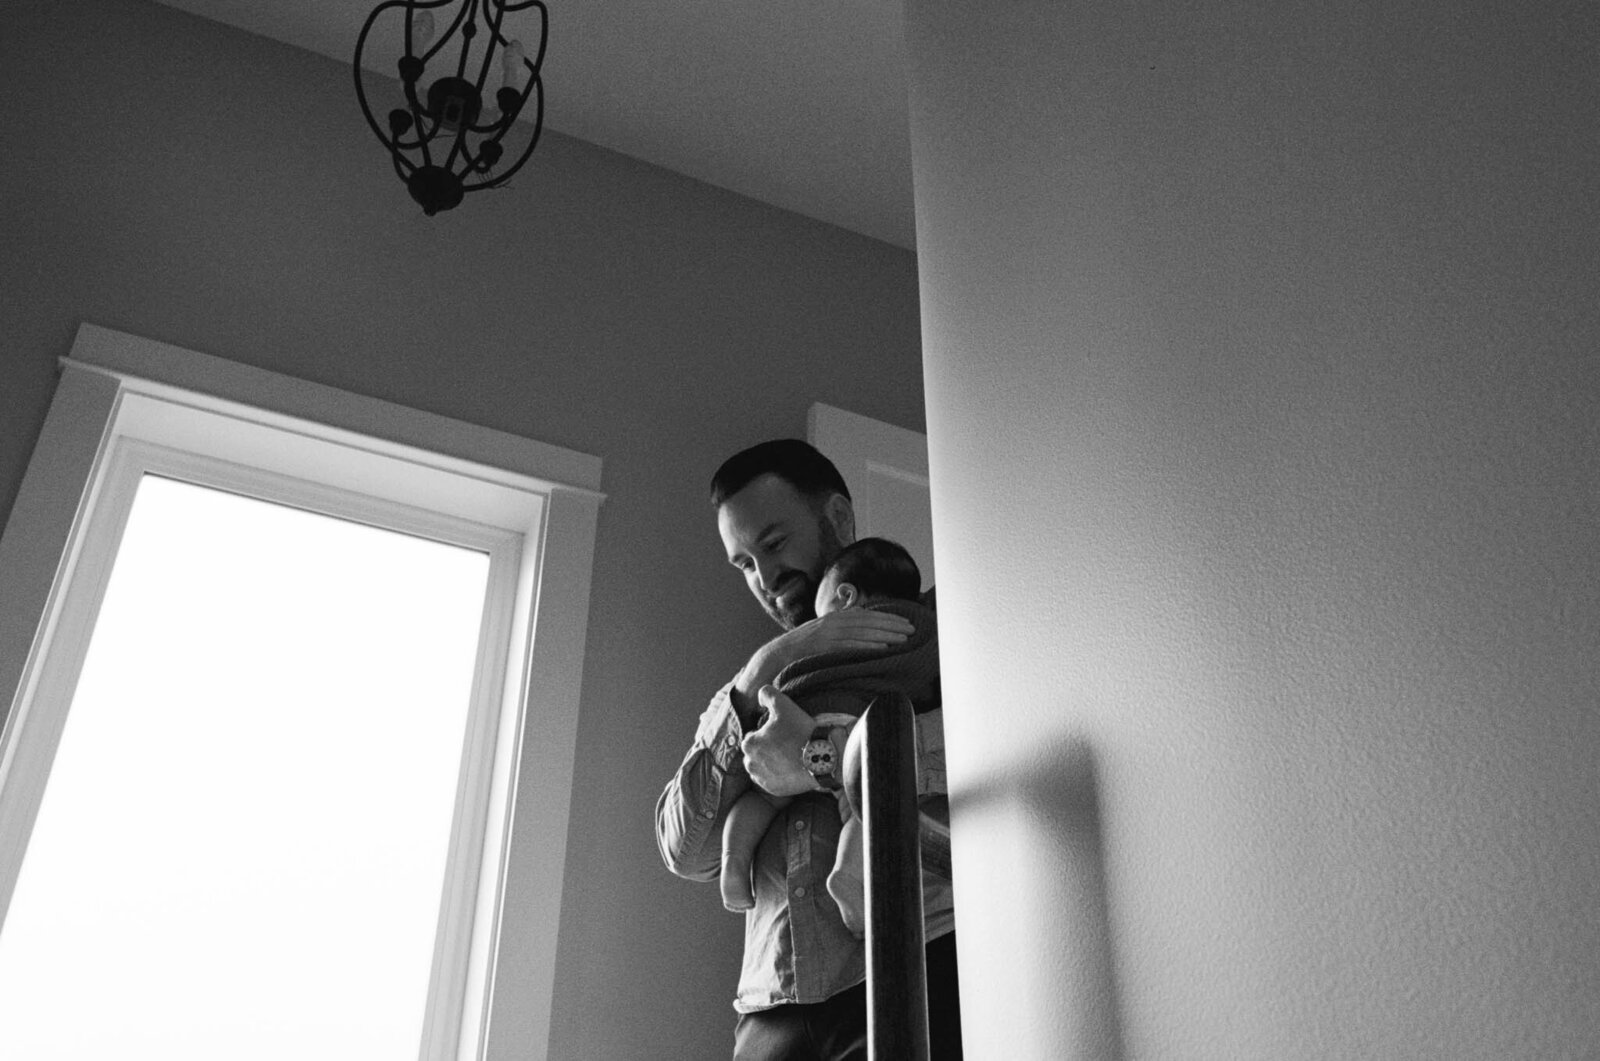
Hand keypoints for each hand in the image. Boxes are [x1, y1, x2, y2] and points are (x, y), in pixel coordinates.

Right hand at [735, 609, 913, 707]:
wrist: (779, 654)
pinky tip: (882, 649)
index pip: (868, 616)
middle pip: (869, 622)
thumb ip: (843, 624)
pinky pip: (850, 646)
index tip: (906, 623)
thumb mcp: (825, 631)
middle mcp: (833, 622)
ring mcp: (828, 634)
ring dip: (885, 635)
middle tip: (912, 630)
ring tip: (903, 640)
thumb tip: (861, 618)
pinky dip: (867, 646)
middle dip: (892, 625)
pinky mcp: (825, 646)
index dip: (888, 619)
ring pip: (863, 633)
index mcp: (836, 617)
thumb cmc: (805, 646)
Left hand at [741, 687, 820, 796]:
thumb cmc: (801, 731)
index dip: (767, 732)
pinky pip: (771, 780)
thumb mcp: (784, 704)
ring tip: (789, 755)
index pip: (753, 735)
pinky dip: (778, 774)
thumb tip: (760, 695)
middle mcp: (750, 764)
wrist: (821, 759)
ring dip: (770, 761)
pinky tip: (791, 767)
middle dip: (767, 748)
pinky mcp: (774, 790)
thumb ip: (767, 694)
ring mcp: (762, 779)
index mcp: (749, 744)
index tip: (782, 732)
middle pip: (756, 752)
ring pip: (762, 767)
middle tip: (787, 743)